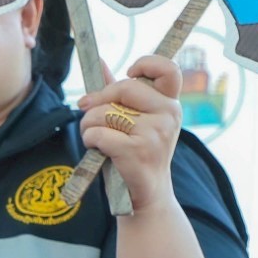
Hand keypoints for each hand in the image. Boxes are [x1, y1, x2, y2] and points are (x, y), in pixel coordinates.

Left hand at [78, 54, 181, 211]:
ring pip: (104, 113)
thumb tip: (99, 61)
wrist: (144, 196)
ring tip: (95, 138)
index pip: (168, 69)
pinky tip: (97, 150)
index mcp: (170, 103)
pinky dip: (89, 140)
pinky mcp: (138, 150)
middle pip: (122, 88)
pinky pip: (98, 133)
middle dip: (96, 101)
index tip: (127, 75)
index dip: (145, 64)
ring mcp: (155, 132)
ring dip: (88, 125)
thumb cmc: (134, 154)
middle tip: (87, 113)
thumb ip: (117, 92)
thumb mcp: (132, 120)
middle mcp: (168, 114)